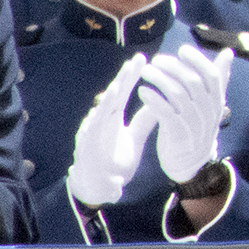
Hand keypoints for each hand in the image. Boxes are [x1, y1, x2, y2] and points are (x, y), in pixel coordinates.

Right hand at [67, 57, 158, 208]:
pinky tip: (101, 112)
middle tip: (136, 60)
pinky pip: (91, 133)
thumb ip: (145, 121)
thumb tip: (163, 102)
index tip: (143, 58)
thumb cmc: (114, 162)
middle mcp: (100, 121)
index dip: (132, 76)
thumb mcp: (135, 139)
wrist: (97, 189)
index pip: (124, 92)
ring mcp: (91, 133)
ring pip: (100, 112)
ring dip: (110, 99)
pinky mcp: (86, 148)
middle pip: (113, 96)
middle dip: (124, 78)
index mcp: (113, 118)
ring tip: (121, 85)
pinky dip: (95, 122)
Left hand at [141, 45, 232, 184]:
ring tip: (145, 71)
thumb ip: (217, 79)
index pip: (212, 75)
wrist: (188, 162)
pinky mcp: (179, 136)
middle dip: (173, 67)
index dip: (198, 61)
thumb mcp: (209, 103)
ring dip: (160, 80)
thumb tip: (228, 52)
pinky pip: (165, 113)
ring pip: (178, 95)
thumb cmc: (195, 125)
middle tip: (156, 59)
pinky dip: (153, 100)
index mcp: (217, 101)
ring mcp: (195, 124)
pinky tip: (142, 91)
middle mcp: (209, 111)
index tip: (182, 50)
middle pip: (193, 82)